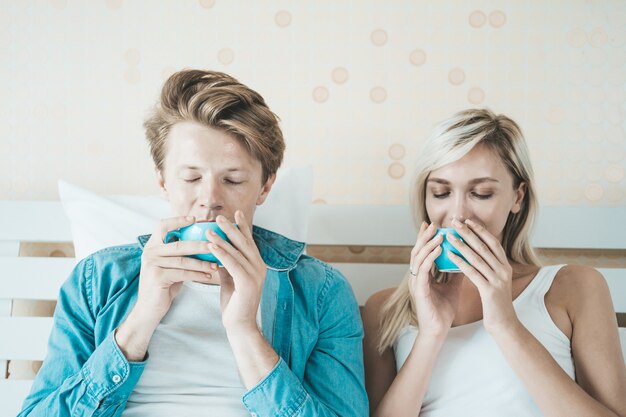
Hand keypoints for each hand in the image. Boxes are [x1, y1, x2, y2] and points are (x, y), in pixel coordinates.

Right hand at [116, 216, 215, 359]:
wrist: (149, 309)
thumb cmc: (164, 286)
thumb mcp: (170, 266)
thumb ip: (180, 254)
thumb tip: (205, 241)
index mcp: (152, 246)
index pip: (162, 226)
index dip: (178, 220)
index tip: (195, 219)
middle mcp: (150, 252)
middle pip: (179, 244)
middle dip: (200, 244)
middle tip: (217, 244)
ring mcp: (152, 264)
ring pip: (184, 260)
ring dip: (203, 262)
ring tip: (218, 264)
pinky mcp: (157, 277)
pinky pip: (183, 273)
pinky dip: (198, 274)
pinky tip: (210, 276)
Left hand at [207, 210, 266, 333]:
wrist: (240, 326)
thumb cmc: (234, 304)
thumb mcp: (230, 279)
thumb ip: (227, 265)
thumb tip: (218, 252)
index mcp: (257, 265)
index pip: (249, 242)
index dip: (243, 227)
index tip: (235, 213)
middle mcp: (259, 267)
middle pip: (244, 242)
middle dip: (232, 228)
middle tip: (219, 216)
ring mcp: (255, 275)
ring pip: (237, 252)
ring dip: (222, 239)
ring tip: (209, 228)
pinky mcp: (248, 283)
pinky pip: (232, 264)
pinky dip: (221, 253)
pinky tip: (211, 246)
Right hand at [409, 222, 461, 338]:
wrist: (438, 330)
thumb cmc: (443, 311)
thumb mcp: (452, 288)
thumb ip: (455, 274)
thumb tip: (465, 260)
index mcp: (423, 275)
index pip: (423, 252)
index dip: (426, 238)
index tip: (431, 225)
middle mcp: (417, 277)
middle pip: (417, 251)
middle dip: (424, 236)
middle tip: (432, 223)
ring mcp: (416, 282)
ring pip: (418, 257)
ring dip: (428, 244)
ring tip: (438, 233)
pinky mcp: (419, 289)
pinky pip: (423, 269)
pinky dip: (430, 257)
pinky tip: (438, 249)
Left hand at [447, 218, 517, 333]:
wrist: (504, 324)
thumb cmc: (496, 302)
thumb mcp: (495, 280)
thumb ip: (489, 266)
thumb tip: (475, 251)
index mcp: (505, 266)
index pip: (492, 242)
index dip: (480, 230)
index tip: (467, 220)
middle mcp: (504, 270)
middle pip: (484, 246)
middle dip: (468, 232)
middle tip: (455, 222)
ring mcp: (498, 280)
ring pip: (478, 257)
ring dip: (462, 244)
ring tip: (449, 236)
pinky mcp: (490, 291)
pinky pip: (473, 273)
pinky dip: (461, 262)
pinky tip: (450, 255)